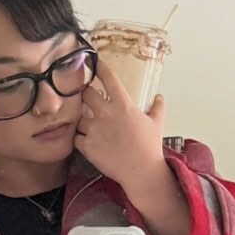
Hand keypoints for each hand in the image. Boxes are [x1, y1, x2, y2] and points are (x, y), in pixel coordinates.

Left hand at [75, 56, 168, 195]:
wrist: (141, 172)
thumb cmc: (150, 148)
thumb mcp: (157, 124)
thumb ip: (157, 108)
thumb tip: (159, 97)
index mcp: (123, 105)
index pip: (108, 78)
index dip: (100, 67)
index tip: (95, 62)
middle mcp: (106, 114)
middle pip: (85, 93)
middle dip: (84, 94)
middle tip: (85, 97)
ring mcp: (95, 130)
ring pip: (77, 117)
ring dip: (79, 119)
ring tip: (85, 123)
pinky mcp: (87, 146)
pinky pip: (75, 137)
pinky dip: (78, 138)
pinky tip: (84, 140)